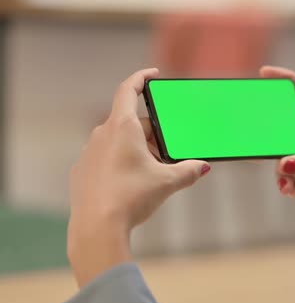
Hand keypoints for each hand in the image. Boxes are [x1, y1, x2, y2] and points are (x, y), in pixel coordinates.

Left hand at [68, 68, 210, 286]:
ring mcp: (89, 153)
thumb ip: (189, 170)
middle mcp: (102, 134)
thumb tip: (203, 167)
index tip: (152, 74)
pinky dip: (121, 164)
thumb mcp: (168, 182)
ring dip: (137, 150)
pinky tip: (132, 185)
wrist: (97, 228)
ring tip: (152, 174)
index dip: (141, 78)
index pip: (128, 89)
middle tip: (169, 154)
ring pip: (119, 142)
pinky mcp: (82, 171)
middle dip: (152, 135)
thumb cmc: (132, 198)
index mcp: (122, 127)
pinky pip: (106, 158)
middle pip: (132, 123)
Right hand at [261, 66, 294, 279]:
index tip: (264, 72)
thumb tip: (283, 163)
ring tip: (284, 175)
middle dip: (268, 123)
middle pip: (285, 122)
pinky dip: (283, 181)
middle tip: (251, 125)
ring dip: (276, 162)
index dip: (286, 80)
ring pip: (280, 152)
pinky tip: (289, 189)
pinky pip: (284, 176)